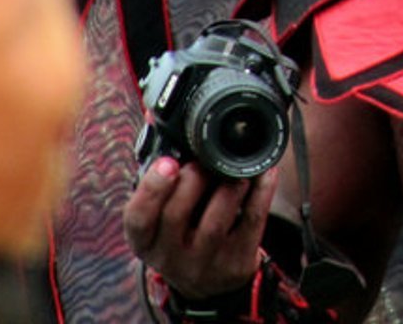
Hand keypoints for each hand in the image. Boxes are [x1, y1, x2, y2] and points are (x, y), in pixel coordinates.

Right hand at [123, 156, 276, 302]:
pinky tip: (264, 174)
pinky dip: (261, 192)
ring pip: (216, 221)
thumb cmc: (184, 234)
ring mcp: (204, 264)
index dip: (151, 189)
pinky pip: (252, 222)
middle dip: (193, 179)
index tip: (168, 162)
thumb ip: (162, 179)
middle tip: (204, 161)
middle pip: (176, 215)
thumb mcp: (161, 219)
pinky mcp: (235, 265)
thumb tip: (159, 120)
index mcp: (146, 242)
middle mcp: (170, 258)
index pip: (138, 219)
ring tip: (234, 169)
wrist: (210, 283)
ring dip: (228, 186)